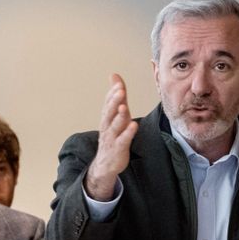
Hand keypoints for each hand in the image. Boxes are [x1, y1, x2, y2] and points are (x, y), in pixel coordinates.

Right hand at [84, 73, 138, 201]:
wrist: (105, 164)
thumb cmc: (112, 136)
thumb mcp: (115, 114)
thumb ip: (116, 96)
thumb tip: (114, 75)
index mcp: (107, 117)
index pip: (108, 103)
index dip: (113, 93)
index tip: (118, 83)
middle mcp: (107, 126)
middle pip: (110, 112)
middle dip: (114, 101)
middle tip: (120, 90)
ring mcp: (112, 137)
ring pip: (115, 125)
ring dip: (119, 116)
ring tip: (124, 107)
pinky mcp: (118, 148)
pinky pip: (123, 139)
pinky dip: (128, 133)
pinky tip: (133, 125)